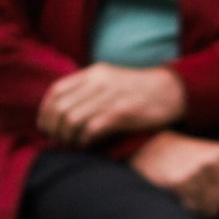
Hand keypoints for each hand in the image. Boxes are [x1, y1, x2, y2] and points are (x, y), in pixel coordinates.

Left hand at [37, 62, 184, 148]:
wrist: (173, 90)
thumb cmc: (141, 90)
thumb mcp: (111, 80)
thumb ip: (89, 90)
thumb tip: (64, 111)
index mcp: (94, 73)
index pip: (56, 91)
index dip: (45, 111)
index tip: (45, 126)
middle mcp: (99, 82)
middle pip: (60, 108)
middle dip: (54, 129)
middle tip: (59, 140)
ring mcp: (110, 97)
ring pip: (72, 120)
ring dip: (68, 137)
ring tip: (73, 145)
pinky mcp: (122, 113)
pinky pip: (91, 129)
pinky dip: (84, 141)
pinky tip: (87, 145)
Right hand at [128, 128, 218, 216]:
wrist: (149, 147)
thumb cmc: (186, 155)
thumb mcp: (216, 157)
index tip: (218, 190)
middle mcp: (214, 163)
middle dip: (218, 205)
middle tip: (201, 192)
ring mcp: (197, 173)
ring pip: (212, 211)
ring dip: (202, 209)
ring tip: (191, 194)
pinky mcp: (180, 184)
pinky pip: (194, 211)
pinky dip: (189, 209)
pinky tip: (180, 196)